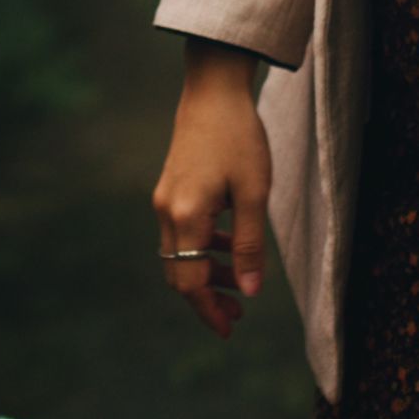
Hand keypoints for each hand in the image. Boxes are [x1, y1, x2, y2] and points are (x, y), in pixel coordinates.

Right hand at [154, 49, 274, 337]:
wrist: (213, 90)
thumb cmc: (239, 137)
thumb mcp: (253, 194)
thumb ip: (250, 244)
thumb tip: (248, 291)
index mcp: (186, 216)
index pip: (191, 281)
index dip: (209, 310)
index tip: (229, 329)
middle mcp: (167, 212)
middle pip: (179, 274)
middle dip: (207, 297)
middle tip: (237, 314)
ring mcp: (165, 199)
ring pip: (180, 254)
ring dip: (207, 271)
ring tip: (240, 280)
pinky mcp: (170, 189)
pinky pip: (182, 232)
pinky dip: (204, 247)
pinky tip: (230, 243)